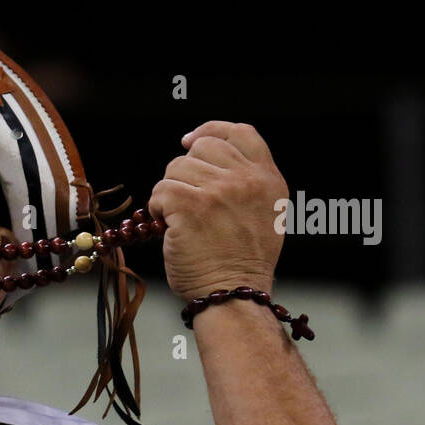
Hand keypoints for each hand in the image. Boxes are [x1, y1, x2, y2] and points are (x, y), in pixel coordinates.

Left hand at [148, 121, 287, 301]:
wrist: (234, 293)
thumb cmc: (241, 262)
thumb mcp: (264, 214)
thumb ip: (246, 183)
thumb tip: (210, 163)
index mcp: (267, 179)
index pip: (240, 133)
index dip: (211, 131)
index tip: (191, 141)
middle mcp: (246, 179)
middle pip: (202, 148)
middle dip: (186, 171)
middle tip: (185, 199)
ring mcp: (219, 190)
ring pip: (176, 168)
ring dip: (170, 192)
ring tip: (179, 218)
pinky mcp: (191, 205)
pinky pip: (161, 190)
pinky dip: (157, 207)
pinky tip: (167, 225)